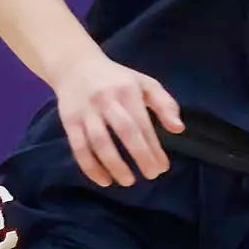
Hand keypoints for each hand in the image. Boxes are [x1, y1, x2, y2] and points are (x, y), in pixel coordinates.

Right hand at [48, 54, 183, 187]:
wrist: (75, 66)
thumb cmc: (118, 79)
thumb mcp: (145, 83)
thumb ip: (164, 104)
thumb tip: (179, 129)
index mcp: (128, 92)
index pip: (143, 123)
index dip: (154, 146)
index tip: (163, 166)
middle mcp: (107, 101)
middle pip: (124, 132)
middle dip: (140, 156)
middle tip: (152, 175)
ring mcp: (86, 112)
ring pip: (99, 142)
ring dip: (114, 165)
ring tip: (128, 181)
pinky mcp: (69, 122)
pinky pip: (78, 148)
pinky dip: (90, 167)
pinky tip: (104, 180)